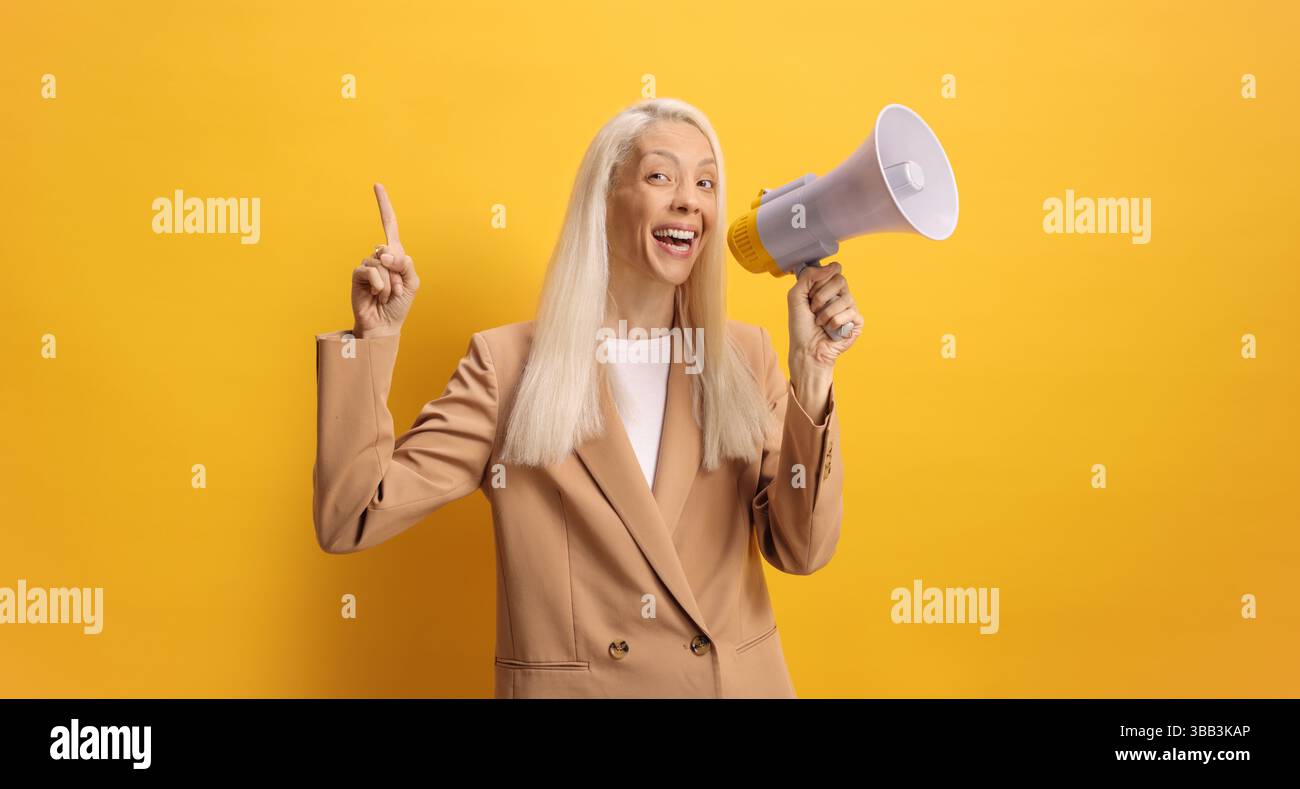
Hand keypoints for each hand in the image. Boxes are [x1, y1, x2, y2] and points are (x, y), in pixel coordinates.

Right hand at [351, 183, 419, 337]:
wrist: (384, 324)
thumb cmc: (399, 305)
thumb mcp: (412, 284)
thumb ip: (406, 265)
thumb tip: (386, 252)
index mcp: (396, 255)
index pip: (389, 225)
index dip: (384, 205)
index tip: (377, 185)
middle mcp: (380, 256)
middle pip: (391, 250)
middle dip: (399, 273)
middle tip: (397, 291)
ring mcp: (368, 264)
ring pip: (381, 263)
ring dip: (390, 283)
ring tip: (387, 295)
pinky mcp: (358, 274)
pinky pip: (371, 270)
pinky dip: (379, 284)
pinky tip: (377, 294)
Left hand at [787, 261, 861, 372]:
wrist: (806, 350)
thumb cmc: (800, 326)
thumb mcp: (795, 296)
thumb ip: (808, 276)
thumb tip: (833, 267)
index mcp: (828, 288)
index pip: (833, 270)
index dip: (820, 281)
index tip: (810, 295)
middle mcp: (841, 296)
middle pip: (840, 280)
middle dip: (821, 296)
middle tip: (813, 309)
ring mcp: (850, 308)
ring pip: (845, 298)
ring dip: (826, 312)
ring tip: (820, 322)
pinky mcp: (857, 322)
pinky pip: (851, 313)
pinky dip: (835, 322)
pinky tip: (830, 330)